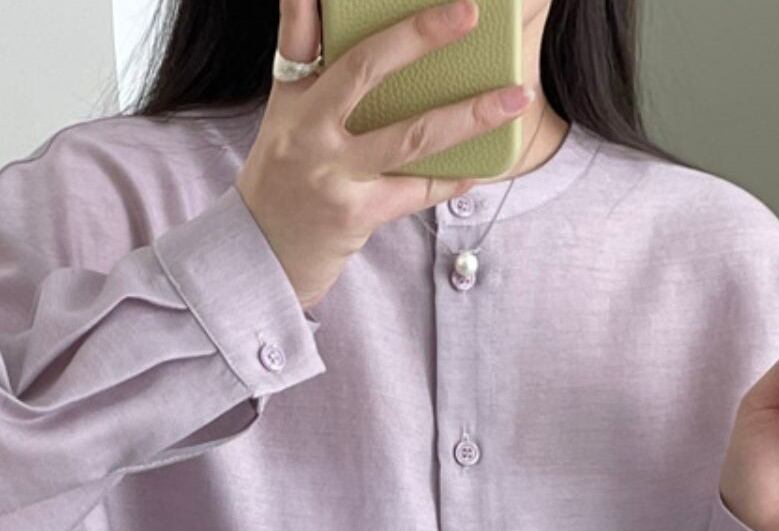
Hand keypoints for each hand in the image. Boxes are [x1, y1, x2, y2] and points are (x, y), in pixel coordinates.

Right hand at [235, 0, 537, 310]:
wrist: (262, 257)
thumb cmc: (284, 177)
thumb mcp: (285, 116)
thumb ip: (305, 57)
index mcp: (292, 99)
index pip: (301, 37)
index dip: (311, 3)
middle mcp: (307, 131)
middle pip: (366, 69)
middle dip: (419, 36)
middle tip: (469, 12)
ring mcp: (333, 175)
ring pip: (410, 135)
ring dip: (469, 115)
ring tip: (516, 97)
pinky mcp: (356, 215)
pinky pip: (417, 190)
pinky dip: (453, 177)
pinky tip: (484, 165)